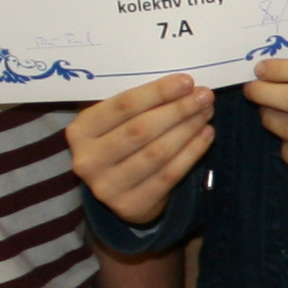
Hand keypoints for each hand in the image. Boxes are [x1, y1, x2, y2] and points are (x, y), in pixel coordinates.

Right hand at [67, 74, 214, 222]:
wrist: (116, 190)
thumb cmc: (118, 140)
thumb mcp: (113, 120)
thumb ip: (136, 103)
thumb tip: (181, 84)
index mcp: (80, 131)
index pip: (123, 106)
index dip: (157, 93)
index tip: (186, 81)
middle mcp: (89, 160)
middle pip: (142, 129)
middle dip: (178, 110)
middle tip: (204, 96)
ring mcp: (107, 187)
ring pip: (158, 153)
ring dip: (188, 129)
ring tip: (206, 112)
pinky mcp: (130, 206)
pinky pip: (169, 175)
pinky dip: (191, 153)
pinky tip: (206, 135)